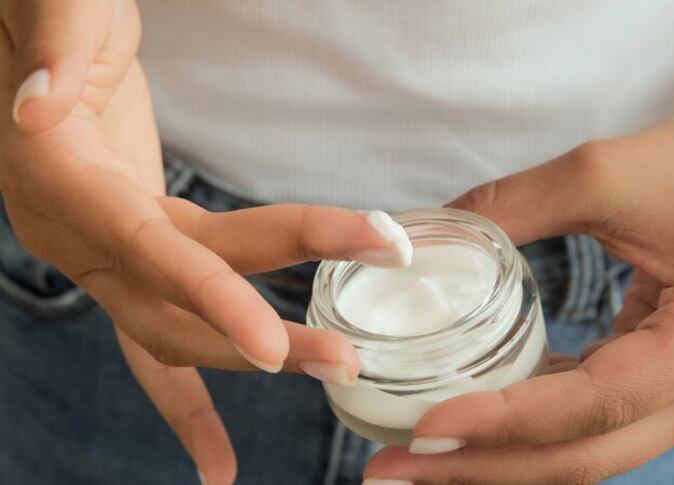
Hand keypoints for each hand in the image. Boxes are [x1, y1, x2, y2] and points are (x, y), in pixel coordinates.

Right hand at [0, 2, 410, 482]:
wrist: (49, 55)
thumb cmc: (58, 21)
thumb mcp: (61, 12)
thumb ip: (53, 46)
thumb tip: (37, 108)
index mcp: (66, 181)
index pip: (148, 249)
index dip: (208, 296)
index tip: (269, 346)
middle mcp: (83, 235)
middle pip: (181, 300)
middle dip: (266, 334)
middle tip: (346, 359)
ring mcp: (109, 257)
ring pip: (179, 329)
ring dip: (256, 356)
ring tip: (332, 375)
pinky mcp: (138, 260)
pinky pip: (164, 338)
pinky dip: (188, 405)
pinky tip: (217, 461)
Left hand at [364, 99, 673, 483]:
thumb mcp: (607, 171)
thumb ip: (513, 205)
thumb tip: (427, 236)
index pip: (595, 405)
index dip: (504, 423)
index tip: (425, 429)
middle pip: (585, 456)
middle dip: (483, 466)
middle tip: (393, 470)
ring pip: (585, 454)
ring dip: (498, 459)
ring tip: (415, 459)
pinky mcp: (670, 392)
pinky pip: (592, 427)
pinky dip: (528, 432)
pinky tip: (470, 424)